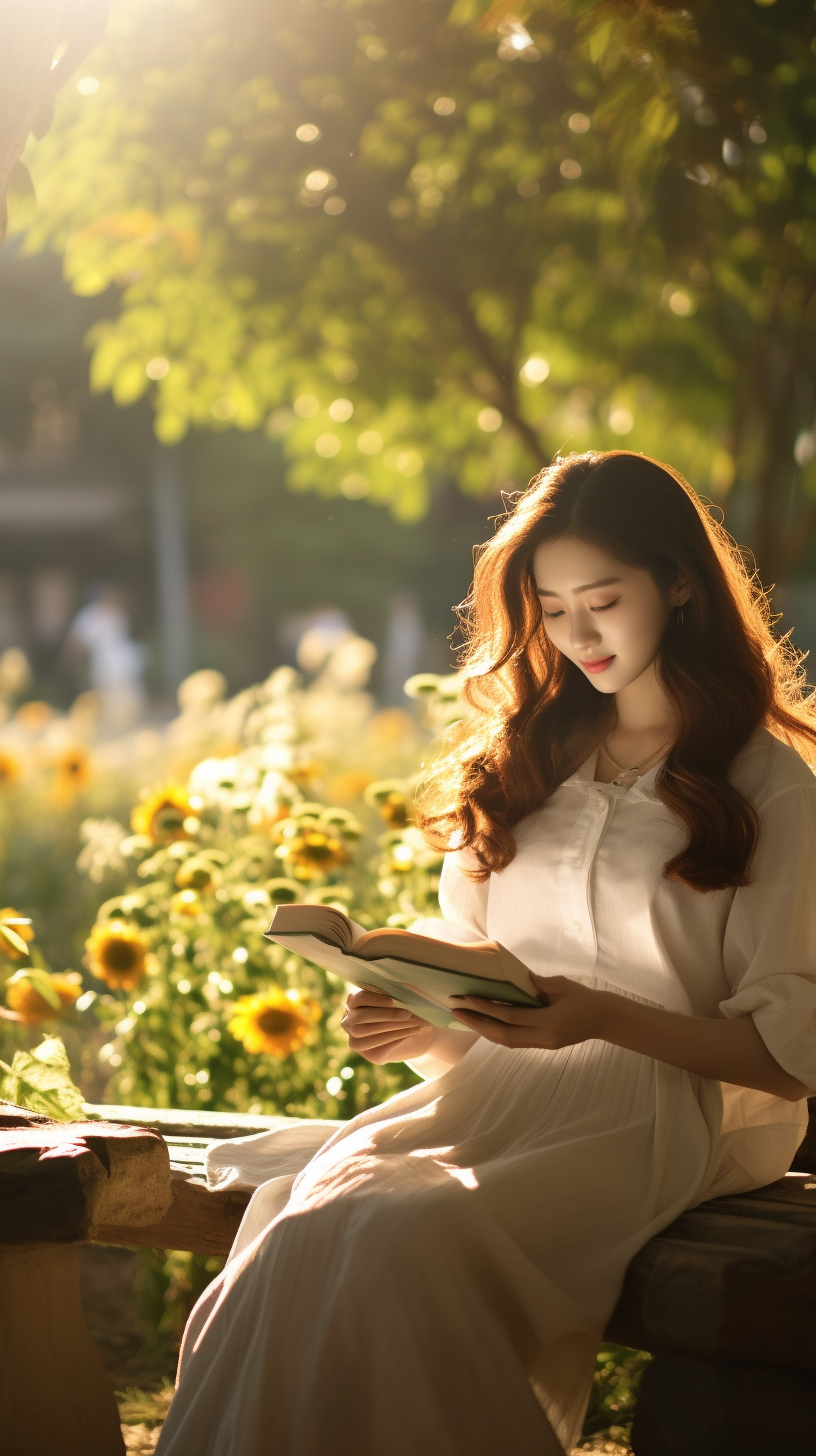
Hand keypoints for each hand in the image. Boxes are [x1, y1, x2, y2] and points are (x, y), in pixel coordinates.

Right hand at [340, 988, 435, 1063]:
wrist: (412, 1033)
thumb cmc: (402, 1009)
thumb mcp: (398, 999)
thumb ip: (396, 995)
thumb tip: (403, 993)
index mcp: (354, 1003)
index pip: (357, 999)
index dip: (373, 1000)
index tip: (393, 1001)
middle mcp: (349, 1021)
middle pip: (361, 1017)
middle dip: (386, 1015)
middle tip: (407, 1014)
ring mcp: (355, 1039)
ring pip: (367, 1033)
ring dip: (392, 1027)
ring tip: (413, 1024)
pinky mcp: (368, 1054)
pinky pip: (379, 1047)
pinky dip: (397, 1038)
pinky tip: (411, 1032)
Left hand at [449, 974, 610, 1049]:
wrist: (604, 1020)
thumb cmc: (584, 998)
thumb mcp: (563, 985)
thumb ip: (538, 983)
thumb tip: (515, 977)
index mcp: (551, 1022)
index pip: (511, 1017)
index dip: (487, 1008)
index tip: (468, 998)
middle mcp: (544, 1037)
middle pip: (503, 1034)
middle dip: (477, 1022)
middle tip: (456, 1009)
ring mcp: (543, 1044)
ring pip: (506, 1041)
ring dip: (483, 1030)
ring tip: (464, 1017)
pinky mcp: (543, 1045)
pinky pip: (514, 1041)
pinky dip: (496, 1032)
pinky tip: (483, 1023)